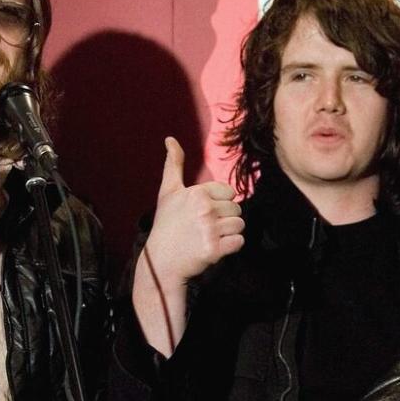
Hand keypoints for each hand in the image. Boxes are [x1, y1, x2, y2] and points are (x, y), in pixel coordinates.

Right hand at [132, 137, 243, 354]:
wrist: (160, 261)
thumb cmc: (166, 225)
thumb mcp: (168, 192)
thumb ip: (174, 164)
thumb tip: (170, 139)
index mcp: (196, 193)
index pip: (229, 193)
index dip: (220, 204)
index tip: (203, 214)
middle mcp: (204, 209)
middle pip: (236, 209)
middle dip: (225, 219)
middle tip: (205, 228)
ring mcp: (210, 229)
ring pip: (240, 225)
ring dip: (229, 233)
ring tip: (210, 237)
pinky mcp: (214, 249)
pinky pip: (239, 242)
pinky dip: (231, 247)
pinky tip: (215, 248)